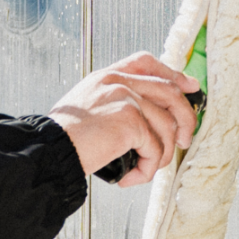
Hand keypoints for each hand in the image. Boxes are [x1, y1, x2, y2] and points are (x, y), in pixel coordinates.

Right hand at [47, 52, 200, 186]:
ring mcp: (125, 98)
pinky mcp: (130, 120)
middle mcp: (117, 81)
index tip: (189, 86)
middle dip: (185, 118)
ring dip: (160, 155)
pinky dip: (147, 168)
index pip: (146, 62)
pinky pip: (155, 148)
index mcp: (106, 76)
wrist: (50, 149)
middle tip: (183, 140)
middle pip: (169, 91)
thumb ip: (114, 102)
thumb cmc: (64, 137)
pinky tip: (130, 175)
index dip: (172, 73)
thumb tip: (146, 117)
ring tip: (142, 169)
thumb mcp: (87, 107)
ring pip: (166, 126)